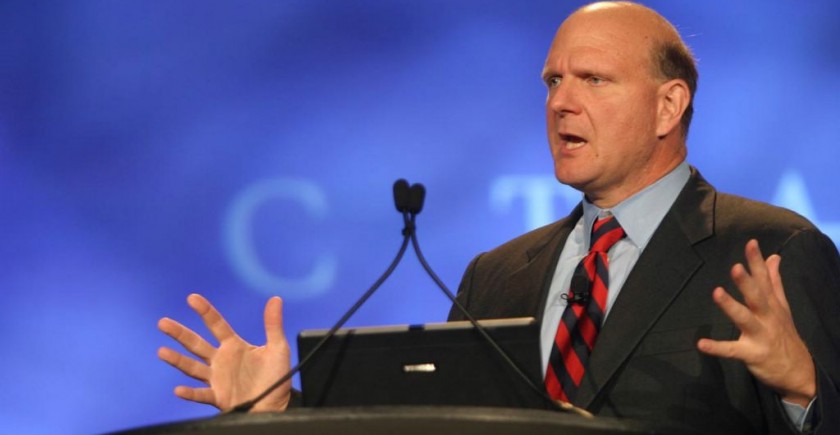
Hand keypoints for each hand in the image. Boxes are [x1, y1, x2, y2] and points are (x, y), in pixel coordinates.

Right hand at [158, 294, 291, 411]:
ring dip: (178, 360)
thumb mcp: (278, 348)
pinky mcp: (218, 396)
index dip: (205, 311)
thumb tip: (275, 299)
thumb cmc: (276, 376)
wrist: (277, 403)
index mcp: (234, 346)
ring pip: (193, 367)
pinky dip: (190, 393)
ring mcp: (217, 378)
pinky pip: (201, 394)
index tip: (192, 298)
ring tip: (162, 352)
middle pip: (196, 344)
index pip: (217, 325)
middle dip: (180, 333)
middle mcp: (221, 360)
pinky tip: (178, 390)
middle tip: (163, 322)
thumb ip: (273, 325)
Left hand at [697, 240, 815, 406]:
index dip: (757, 261)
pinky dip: (716, 347)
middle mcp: (767, 317)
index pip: (765, 279)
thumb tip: (774, 257)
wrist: (799, 372)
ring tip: (716, 292)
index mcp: (771, 305)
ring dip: (730, 306)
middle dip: (747, 282)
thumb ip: (775, 282)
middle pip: (757, 297)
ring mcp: (760, 335)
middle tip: (735, 267)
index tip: (750, 243)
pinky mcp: (751, 354)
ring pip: (744, 319)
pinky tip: (701, 344)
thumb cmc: (784, 334)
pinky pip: (732, 350)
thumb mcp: (782, 307)